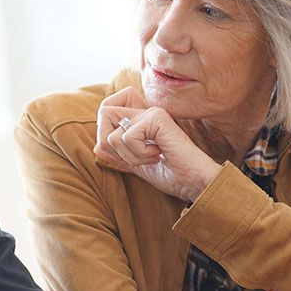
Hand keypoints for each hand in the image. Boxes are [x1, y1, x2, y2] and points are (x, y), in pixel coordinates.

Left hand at [93, 87, 221, 202]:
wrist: (193, 183)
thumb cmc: (172, 175)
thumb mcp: (138, 166)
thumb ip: (119, 155)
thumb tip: (96, 147)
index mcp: (141, 119)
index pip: (107, 107)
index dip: (104, 129)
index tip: (124, 148)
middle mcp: (145, 111)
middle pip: (104, 112)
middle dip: (110, 142)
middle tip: (135, 155)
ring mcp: (151, 113)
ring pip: (114, 133)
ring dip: (129, 155)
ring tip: (152, 157)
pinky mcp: (157, 118)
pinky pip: (127, 137)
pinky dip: (139, 154)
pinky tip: (159, 154)